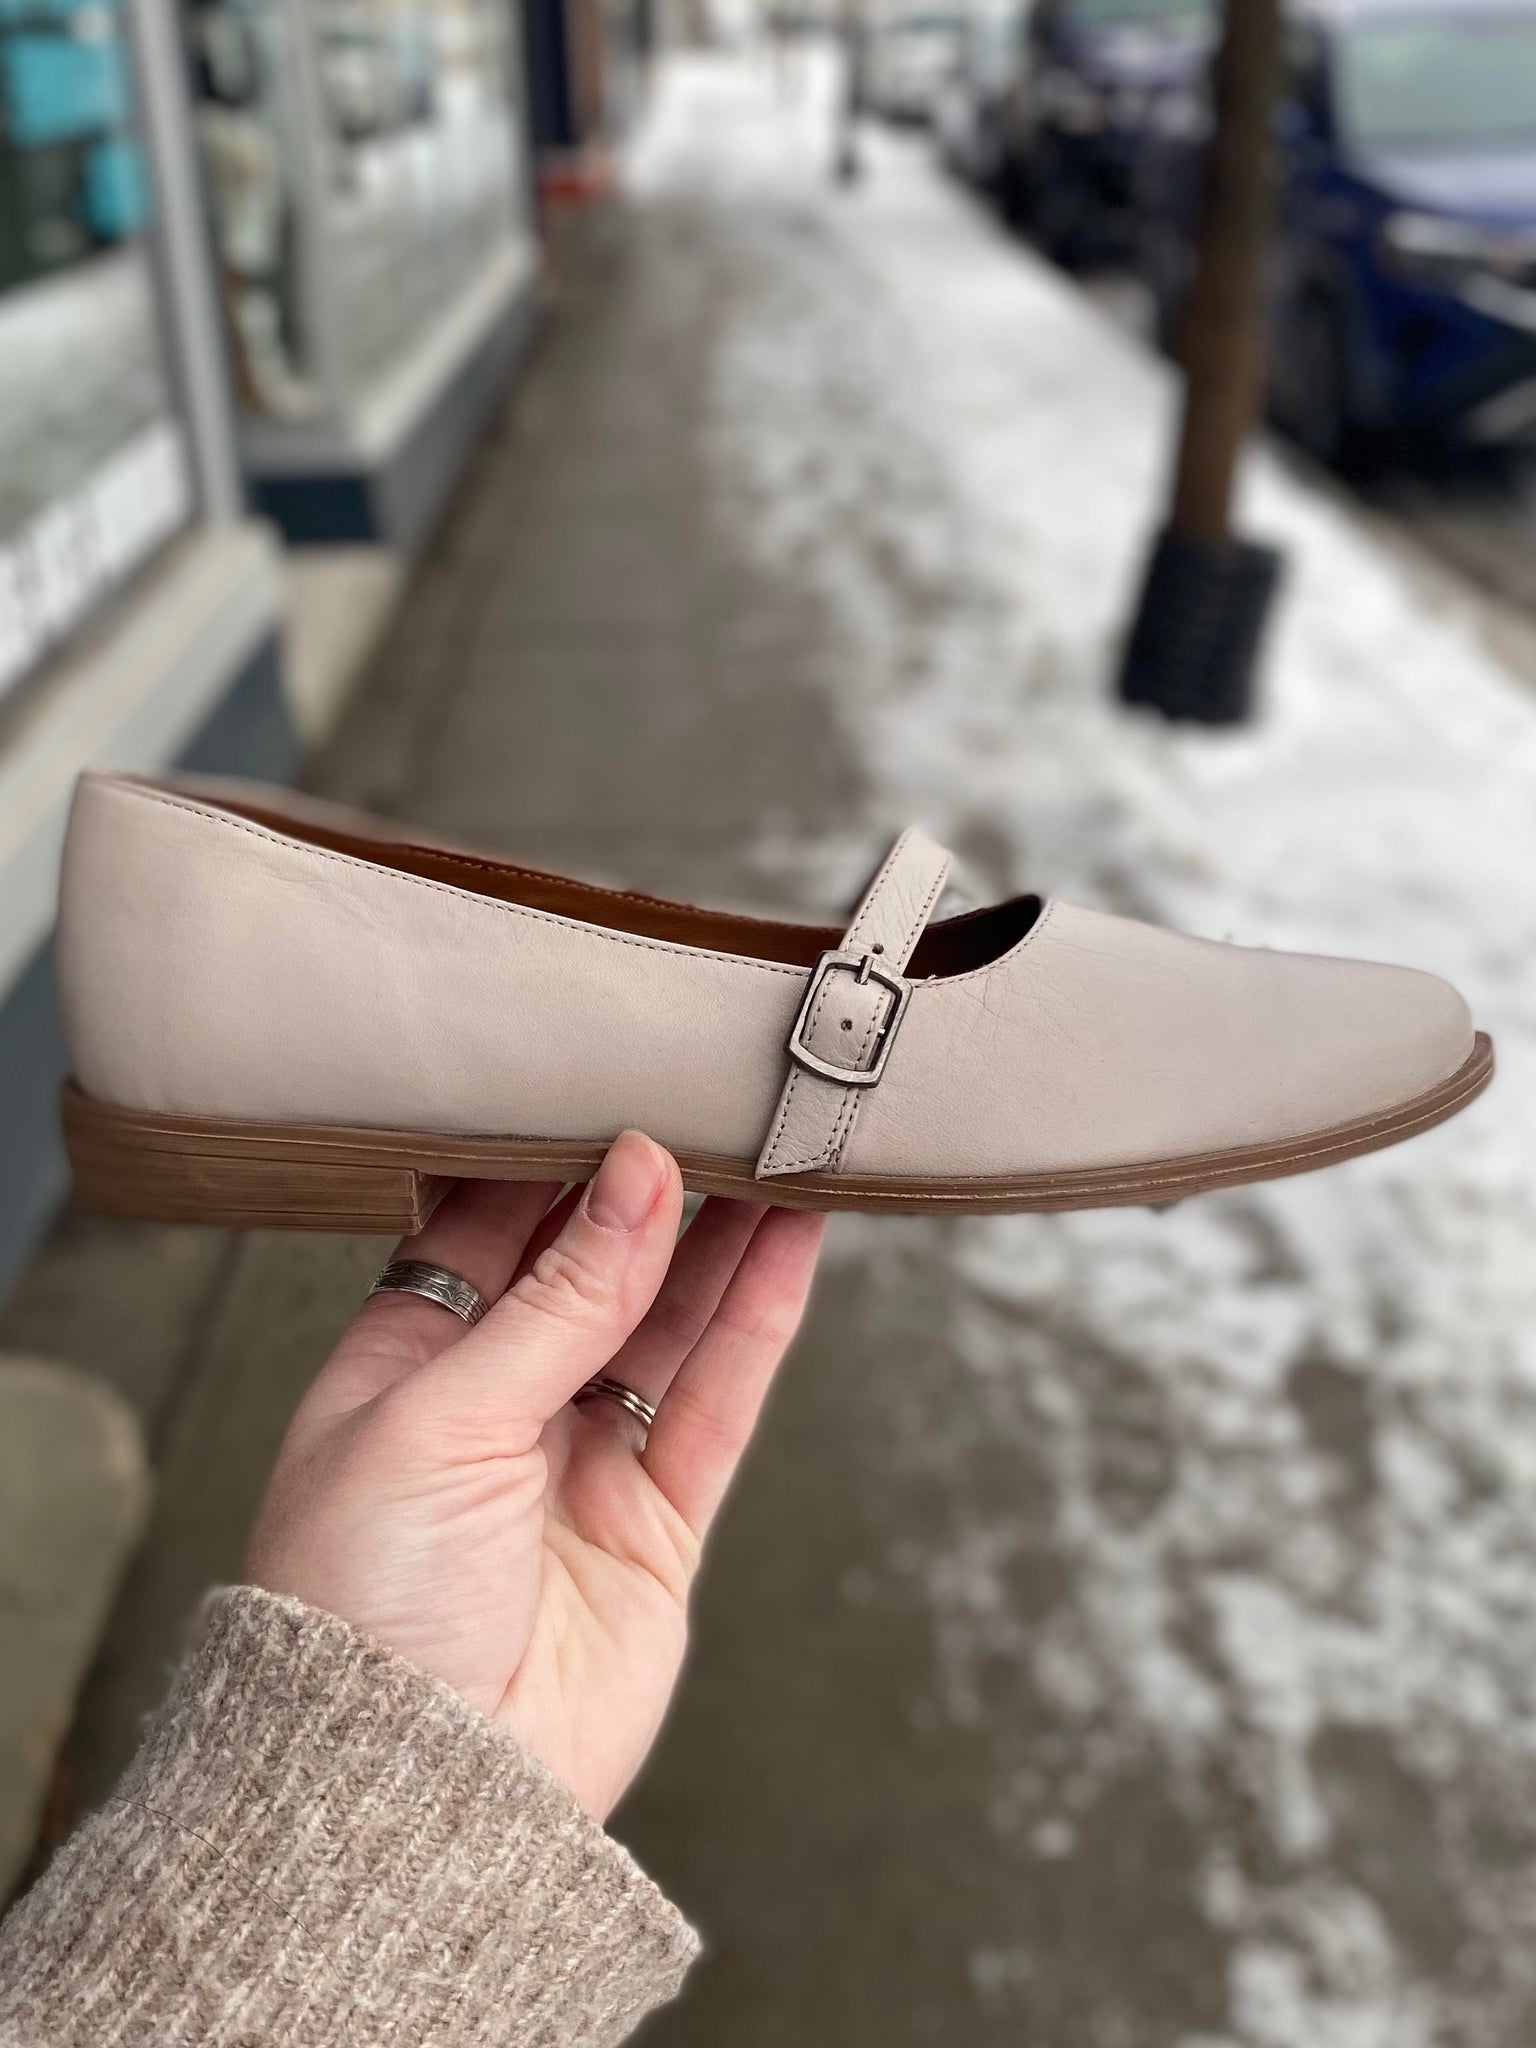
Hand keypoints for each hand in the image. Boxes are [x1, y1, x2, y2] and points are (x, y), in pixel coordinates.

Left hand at [246, 1133, 825, 1818]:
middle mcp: (494, 1405)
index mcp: (403, 1365)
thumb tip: (636, 1172)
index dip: (557, 1160)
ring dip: (724, 1238)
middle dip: (653, 1190)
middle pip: (591, 1270)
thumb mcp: (441, 1418)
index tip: (619, 1085)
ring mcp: (578, 1462)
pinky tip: (792, 1243)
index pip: (488, 1228)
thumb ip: (557, 1299)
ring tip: (778, 1147)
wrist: (411, 1798)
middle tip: (717, 1100)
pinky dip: (759, 1320)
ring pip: (668, 1323)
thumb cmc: (363, 1606)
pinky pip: (717, 1401)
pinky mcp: (654, 1523)